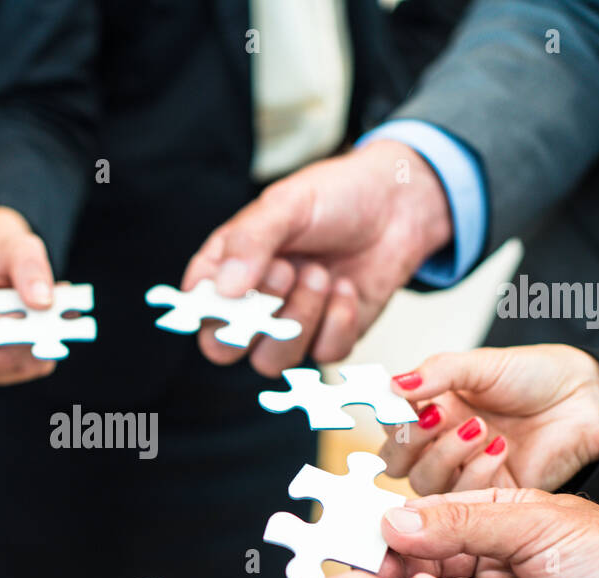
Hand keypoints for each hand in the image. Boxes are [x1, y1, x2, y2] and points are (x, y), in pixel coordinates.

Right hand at [0, 206, 58, 384]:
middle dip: (33, 344)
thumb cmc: (3, 256)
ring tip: (53, 325)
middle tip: (65, 327)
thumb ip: (31, 269)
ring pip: (7, 370)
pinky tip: (42, 337)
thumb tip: (43, 303)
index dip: (20, 331)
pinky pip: (13, 374)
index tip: (48, 322)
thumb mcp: (20, 247)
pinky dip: (35, 359)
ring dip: (37, 352)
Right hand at [182, 140, 452, 373]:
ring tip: (322, 273)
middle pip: (224, 348)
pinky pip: (322, 355)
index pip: (197, 308)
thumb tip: (223, 290)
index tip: (242, 283)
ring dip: (301, 318)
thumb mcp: (287, 205)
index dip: (215, 306)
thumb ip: (250, 242)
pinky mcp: (328, 338)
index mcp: (226, 267)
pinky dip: (339, 321)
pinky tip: (346, 287)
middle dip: (256, 318)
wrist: (401, 204)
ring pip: (272, 360)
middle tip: (286, 272)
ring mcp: (288, 325)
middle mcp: (251, 303)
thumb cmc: (336, 195)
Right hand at [378, 345, 598, 494]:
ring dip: (445, 454)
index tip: (408, 402)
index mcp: (431, 408)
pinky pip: (462, 497)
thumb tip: (394, 385)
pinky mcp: (488, 496)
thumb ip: (438, 373)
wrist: (587, 400)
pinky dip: (475, 471)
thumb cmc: (537, 377)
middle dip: (410, 441)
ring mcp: (462, 470)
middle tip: (436, 417)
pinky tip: (500, 447)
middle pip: (395, 461)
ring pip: (424, 481)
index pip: (389, 423)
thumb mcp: (483, 364)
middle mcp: (439, 442)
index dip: (392, 417)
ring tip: (479, 428)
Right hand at [380, 489, 598, 577]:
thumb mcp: (536, 523)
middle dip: (405, 565)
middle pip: (426, 561)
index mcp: (501, 517)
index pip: (434, 518)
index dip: (402, 527)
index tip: (371, 535)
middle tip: (384, 570)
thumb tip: (397, 520)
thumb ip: (462, 523)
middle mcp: (491, 560)